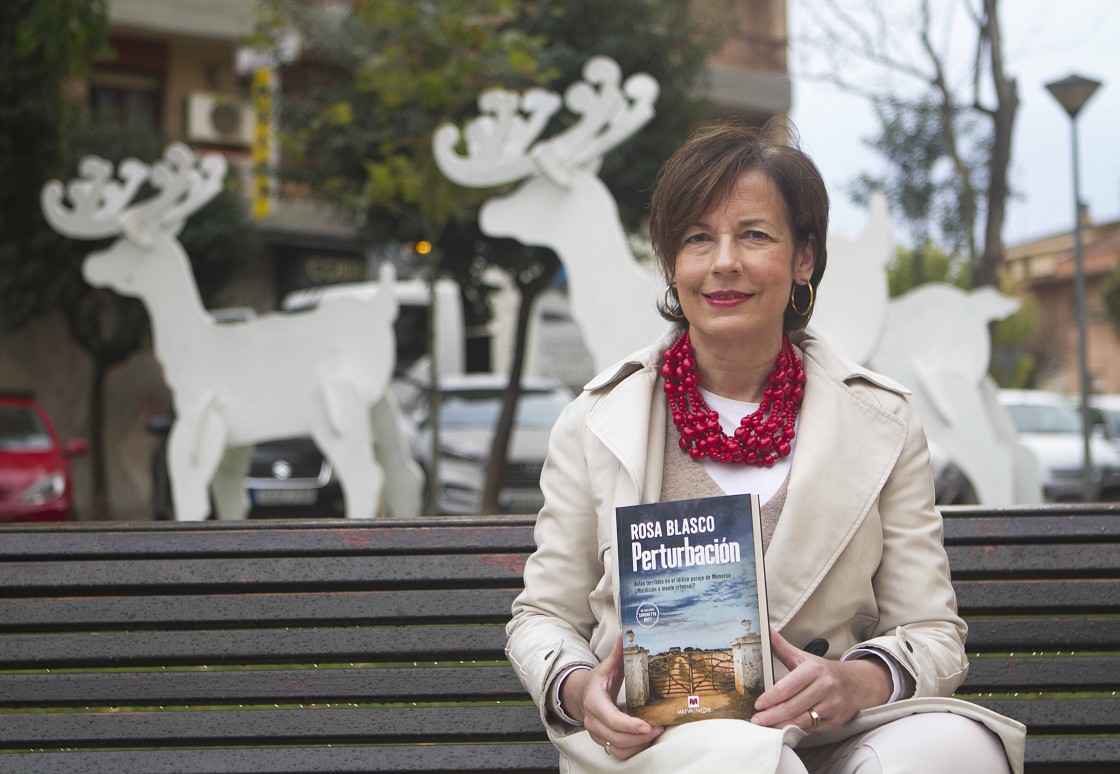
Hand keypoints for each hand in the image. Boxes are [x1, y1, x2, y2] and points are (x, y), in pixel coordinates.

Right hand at [561, 636, 663, 759]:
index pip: (610, 718)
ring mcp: (597, 734)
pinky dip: (634, 750)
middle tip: (659, 727)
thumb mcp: (607, 666)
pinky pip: (619, 753)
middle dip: (640, 736)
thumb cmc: (598, 681)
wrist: (581, 695)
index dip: (628, 725)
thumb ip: (618, 653)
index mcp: (594, 701)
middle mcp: (593, 721)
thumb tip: (626, 634)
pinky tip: (647, 740)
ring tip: (656, 733)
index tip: (647, 725)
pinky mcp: (603, 741)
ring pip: (618, 749)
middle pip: (616, 737)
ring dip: (639, 745)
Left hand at [751, 628, 892, 731]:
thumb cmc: (824, 671)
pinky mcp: (836, 719)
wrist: (856, 683)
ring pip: (802, 720)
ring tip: (766, 727)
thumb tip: (766, 630)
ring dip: (781, 725)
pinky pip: (812, 728)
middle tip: (757, 721)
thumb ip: (782, 646)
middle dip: (772, 715)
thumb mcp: (803, 657)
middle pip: (793, 706)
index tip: (758, 704)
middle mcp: (825, 686)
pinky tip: (784, 728)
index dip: (771, 697)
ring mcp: (832, 705)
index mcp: (814, 669)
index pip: (787, 686)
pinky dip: (796, 729)